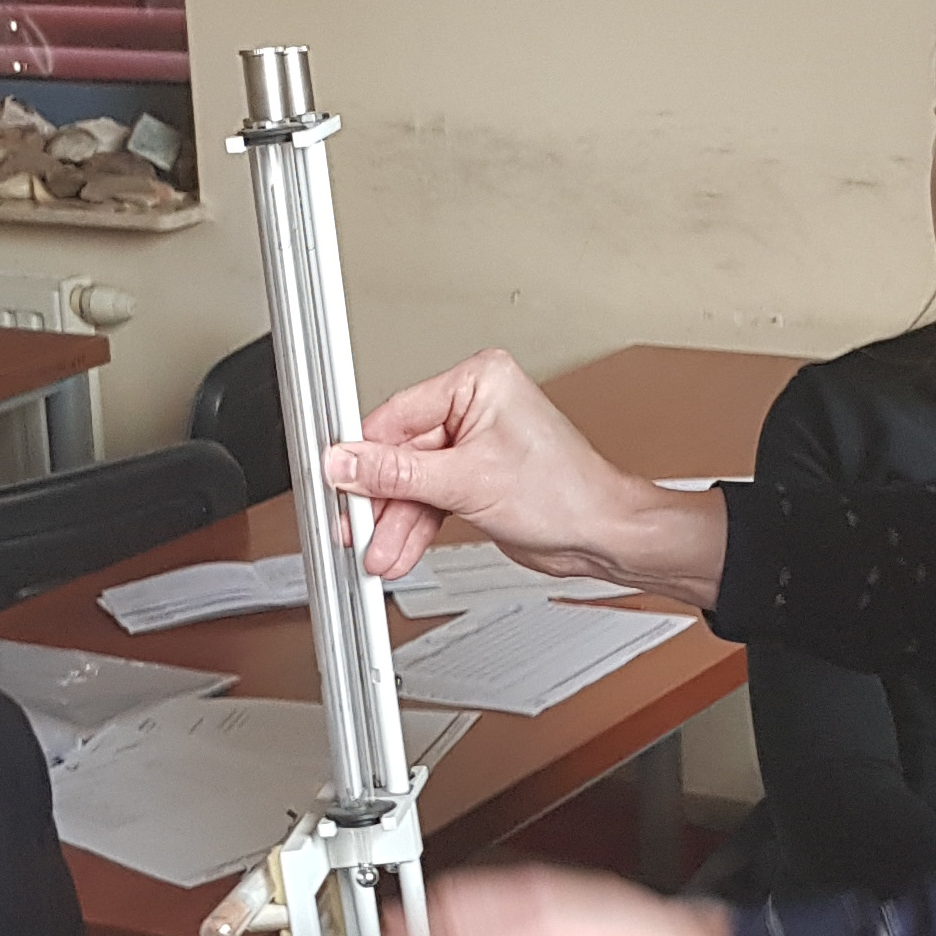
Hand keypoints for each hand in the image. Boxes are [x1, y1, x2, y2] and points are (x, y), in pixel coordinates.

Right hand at [325, 349, 724, 603]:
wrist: (602, 535)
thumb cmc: (566, 492)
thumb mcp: (467, 481)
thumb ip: (398, 474)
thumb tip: (348, 463)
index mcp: (478, 382)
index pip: (397, 414)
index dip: (362, 453)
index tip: (333, 477)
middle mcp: (474, 407)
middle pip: (400, 454)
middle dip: (379, 500)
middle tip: (354, 527)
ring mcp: (473, 445)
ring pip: (412, 484)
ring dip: (394, 523)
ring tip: (379, 553)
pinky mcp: (474, 478)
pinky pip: (429, 500)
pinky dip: (413, 528)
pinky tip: (398, 551)